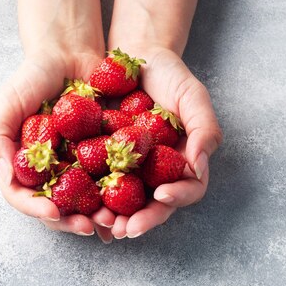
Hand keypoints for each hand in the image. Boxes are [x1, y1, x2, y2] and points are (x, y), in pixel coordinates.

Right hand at [0, 48, 115, 239]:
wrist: (69, 54)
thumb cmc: (32, 78)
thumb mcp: (6, 104)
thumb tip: (8, 177)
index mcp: (23, 166)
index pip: (24, 197)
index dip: (37, 210)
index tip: (54, 214)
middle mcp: (49, 173)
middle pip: (57, 208)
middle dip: (73, 222)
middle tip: (90, 227)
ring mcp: (77, 168)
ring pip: (86, 202)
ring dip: (99, 216)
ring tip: (114, 222)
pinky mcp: (104, 158)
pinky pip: (113, 182)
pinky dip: (121, 197)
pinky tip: (132, 207)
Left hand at [108, 46, 222, 238]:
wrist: (136, 57)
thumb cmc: (170, 76)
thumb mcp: (193, 97)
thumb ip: (205, 129)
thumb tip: (198, 167)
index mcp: (184, 162)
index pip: (188, 190)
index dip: (177, 197)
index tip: (163, 194)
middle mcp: (159, 172)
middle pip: (155, 206)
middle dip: (142, 220)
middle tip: (126, 228)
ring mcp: (132, 170)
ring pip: (126, 203)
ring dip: (115, 218)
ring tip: (101, 223)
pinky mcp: (104, 162)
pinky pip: (98, 185)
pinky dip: (91, 199)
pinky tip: (80, 206)